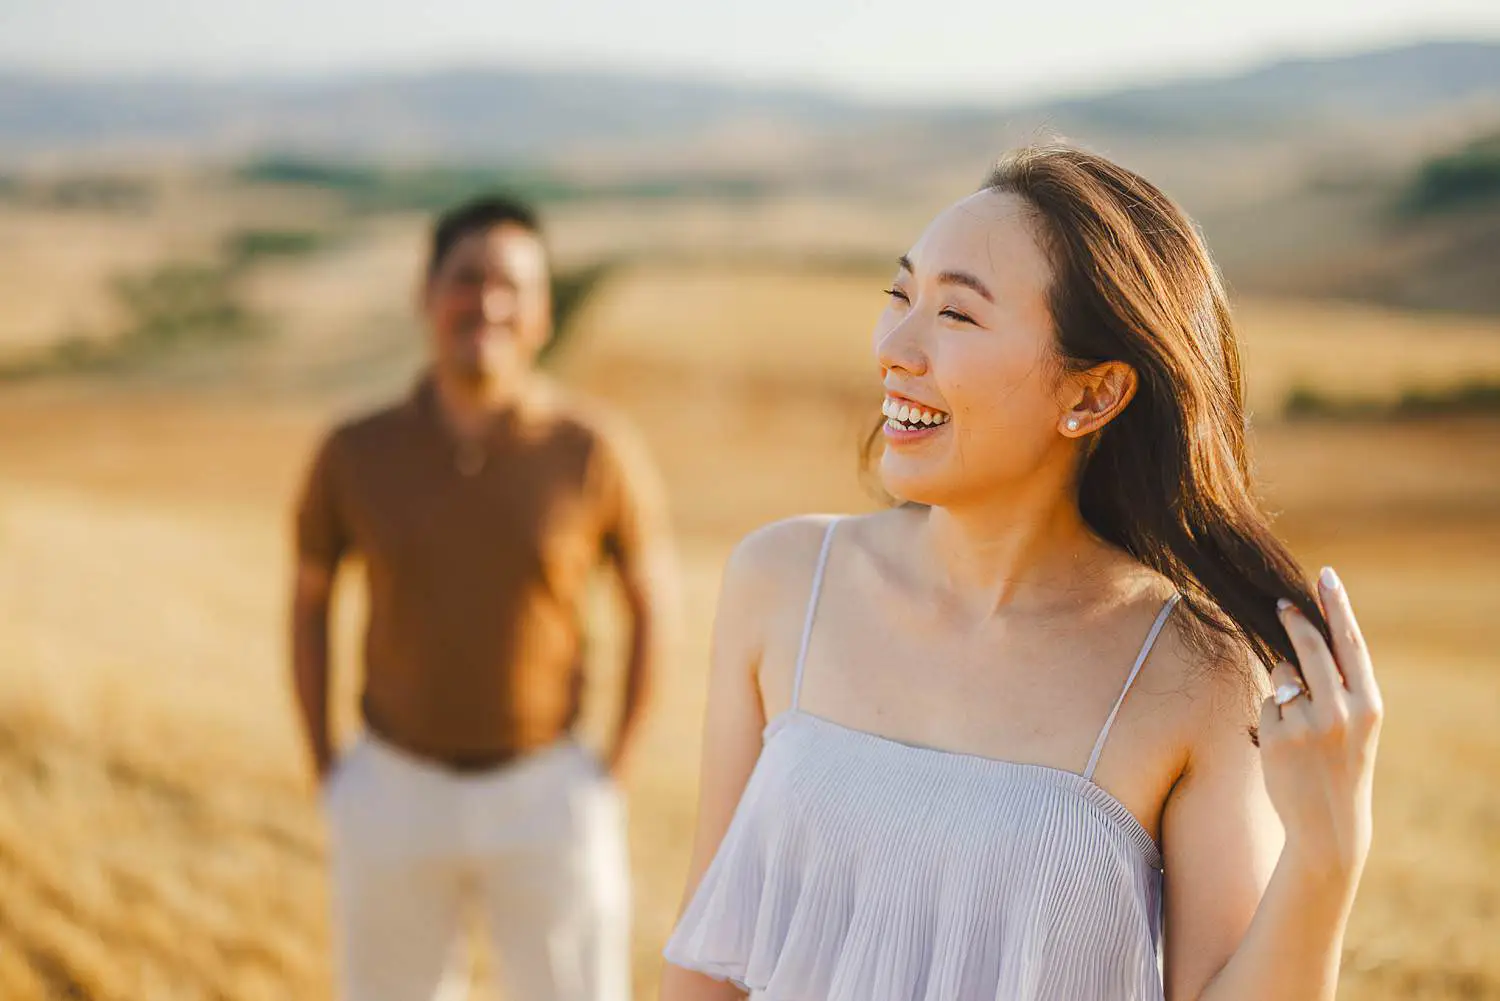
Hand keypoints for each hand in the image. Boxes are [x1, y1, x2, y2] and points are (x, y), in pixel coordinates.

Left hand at [1260, 567, 1382, 883]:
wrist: (1331, 825)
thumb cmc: (1342, 766)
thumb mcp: (1356, 725)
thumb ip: (1338, 686)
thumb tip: (1300, 643)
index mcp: (1369, 704)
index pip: (1350, 644)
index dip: (1336, 607)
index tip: (1325, 577)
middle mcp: (1341, 710)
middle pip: (1308, 647)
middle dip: (1294, 621)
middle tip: (1282, 604)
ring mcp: (1307, 723)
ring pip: (1282, 675)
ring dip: (1285, 686)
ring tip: (1301, 727)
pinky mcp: (1277, 736)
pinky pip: (1267, 704)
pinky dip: (1271, 716)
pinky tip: (1285, 746)